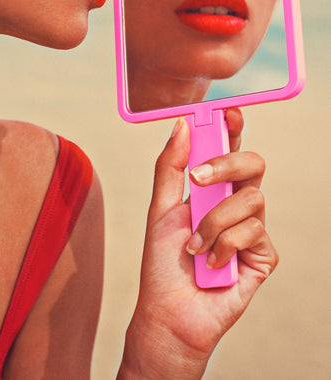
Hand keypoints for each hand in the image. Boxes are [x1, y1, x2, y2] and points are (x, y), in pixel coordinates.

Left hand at [118, 108, 277, 378]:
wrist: (168, 312)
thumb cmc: (162, 263)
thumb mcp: (159, 209)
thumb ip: (170, 166)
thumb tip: (183, 123)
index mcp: (212, 190)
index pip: (228, 150)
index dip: (233, 127)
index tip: (229, 110)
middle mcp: (234, 204)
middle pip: (253, 164)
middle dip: (226, 165)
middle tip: (198, 179)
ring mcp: (250, 229)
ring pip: (252, 199)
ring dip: (214, 222)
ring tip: (195, 247)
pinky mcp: (262, 256)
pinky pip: (253, 232)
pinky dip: (225, 246)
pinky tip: (212, 265)